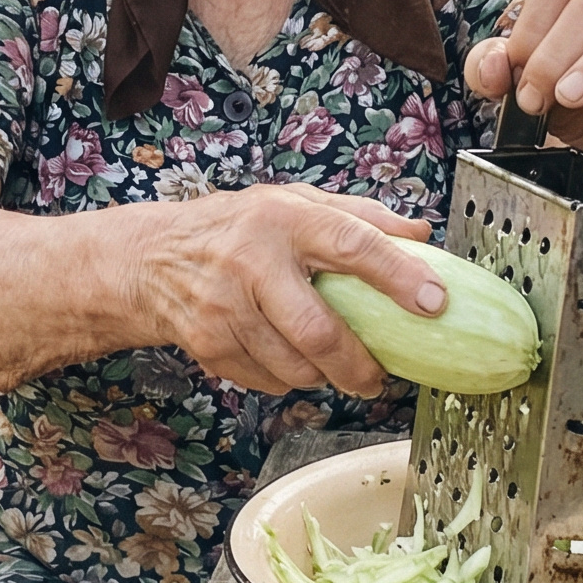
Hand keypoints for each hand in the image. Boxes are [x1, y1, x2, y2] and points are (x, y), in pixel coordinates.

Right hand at [134, 184, 440, 396]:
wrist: (149, 259)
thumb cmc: (232, 229)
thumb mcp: (291, 202)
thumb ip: (357, 215)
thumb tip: (420, 236)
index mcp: (283, 218)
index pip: (350, 243)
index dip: (397, 274)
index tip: (434, 301)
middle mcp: (251, 261)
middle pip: (318, 331)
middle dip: (357, 365)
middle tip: (377, 377)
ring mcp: (224, 307)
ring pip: (294, 366)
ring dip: (323, 375)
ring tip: (330, 364)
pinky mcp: (208, 344)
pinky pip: (267, 380)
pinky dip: (287, 378)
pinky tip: (285, 357)